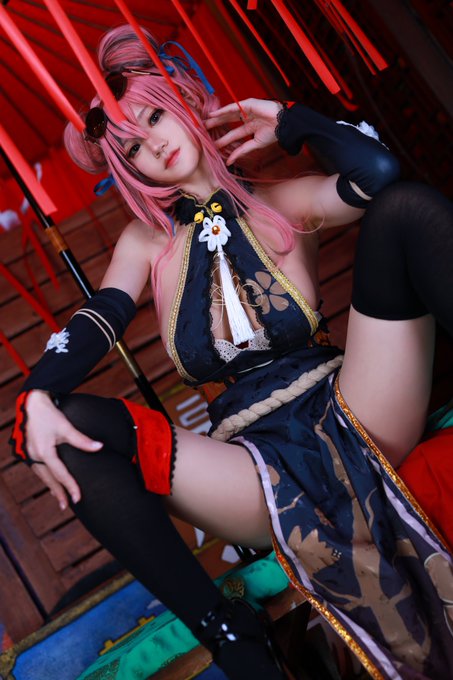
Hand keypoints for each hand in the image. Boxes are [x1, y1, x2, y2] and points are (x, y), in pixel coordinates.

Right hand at [25, 391, 102, 509]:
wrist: (31, 404)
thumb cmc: (49, 414)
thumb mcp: (66, 426)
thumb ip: (82, 439)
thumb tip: (100, 447)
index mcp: (44, 451)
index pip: (60, 474)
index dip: (70, 486)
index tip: (78, 497)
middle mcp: (34, 456)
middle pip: (49, 479)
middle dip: (58, 493)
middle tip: (66, 506)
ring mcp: (29, 455)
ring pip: (42, 476)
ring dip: (51, 486)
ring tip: (60, 498)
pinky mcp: (29, 452)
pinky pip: (38, 470)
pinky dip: (46, 478)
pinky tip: (51, 482)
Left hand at [206, 98, 281, 165]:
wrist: (284, 124)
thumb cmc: (274, 133)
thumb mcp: (255, 145)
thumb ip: (241, 151)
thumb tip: (229, 162)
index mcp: (251, 128)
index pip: (233, 133)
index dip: (223, 138)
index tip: (213, 143)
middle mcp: (247, 118)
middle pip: (228, 123)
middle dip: (217, 127)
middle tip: (204, 131)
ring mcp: (247, 110)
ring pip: (228, 115)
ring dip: (216, 118)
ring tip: (204, 122)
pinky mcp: (247, 104)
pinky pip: (232, 107)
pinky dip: (222, 111)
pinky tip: (213, 114)